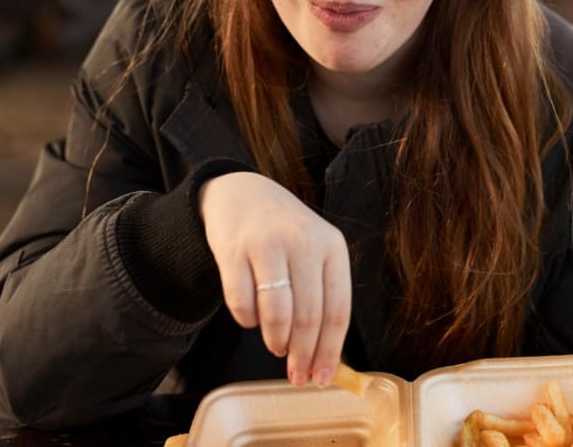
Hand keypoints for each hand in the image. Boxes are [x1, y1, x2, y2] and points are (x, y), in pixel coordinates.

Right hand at [199, 171, 351, 387]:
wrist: (241, 193)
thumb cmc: (285, 233)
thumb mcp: (315, 250)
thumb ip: (323, 294)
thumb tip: (325, 357)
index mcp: (332, 246)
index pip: (338, 310)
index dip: (330, 352)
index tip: (323, 378)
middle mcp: (303, 242)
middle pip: (309, 316)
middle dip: (303, 355)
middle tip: (297, 376)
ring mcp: (267, 244)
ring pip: (277, 313)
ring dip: (276, 340)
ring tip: (276, 346)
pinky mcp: (233, 250)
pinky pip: (241, 303)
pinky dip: (246, 320)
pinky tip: (251, 318)